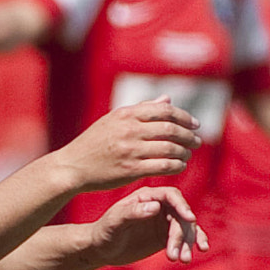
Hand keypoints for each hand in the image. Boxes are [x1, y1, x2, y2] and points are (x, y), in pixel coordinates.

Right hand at [56, 98, 200, 192]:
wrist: (73, 166)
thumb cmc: (93, 143)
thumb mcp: (113, 120)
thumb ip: (141, 110)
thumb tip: (167, 99)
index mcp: (126, 114)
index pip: (164, 111)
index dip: (184, 117)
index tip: (195, 124)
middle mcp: (129, 130)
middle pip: (170, 129)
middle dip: (188, 135)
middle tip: (197, 141)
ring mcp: (130, 150)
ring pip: (169, 148)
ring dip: (184, 152)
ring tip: (188, 154)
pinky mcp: (131, 170)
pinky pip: (162, 166)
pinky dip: (176, 165)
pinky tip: (179, 166)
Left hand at [84, 186, 207, 268]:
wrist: (102, 249)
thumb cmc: (105, 231)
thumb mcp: (114, 222)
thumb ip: (132, 212)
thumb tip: (155, 206)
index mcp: (147, 196)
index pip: (171, 196)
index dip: (182, 206)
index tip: (190, 219)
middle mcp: (160, 205)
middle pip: (181, 216)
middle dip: (182, 235)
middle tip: (174, 256)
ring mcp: (165, 220)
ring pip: (186, 228)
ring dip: (188, 243)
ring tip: (183, 260)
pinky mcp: (167, 236)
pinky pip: (186, 237)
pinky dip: (194, 242)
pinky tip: (202, 250)